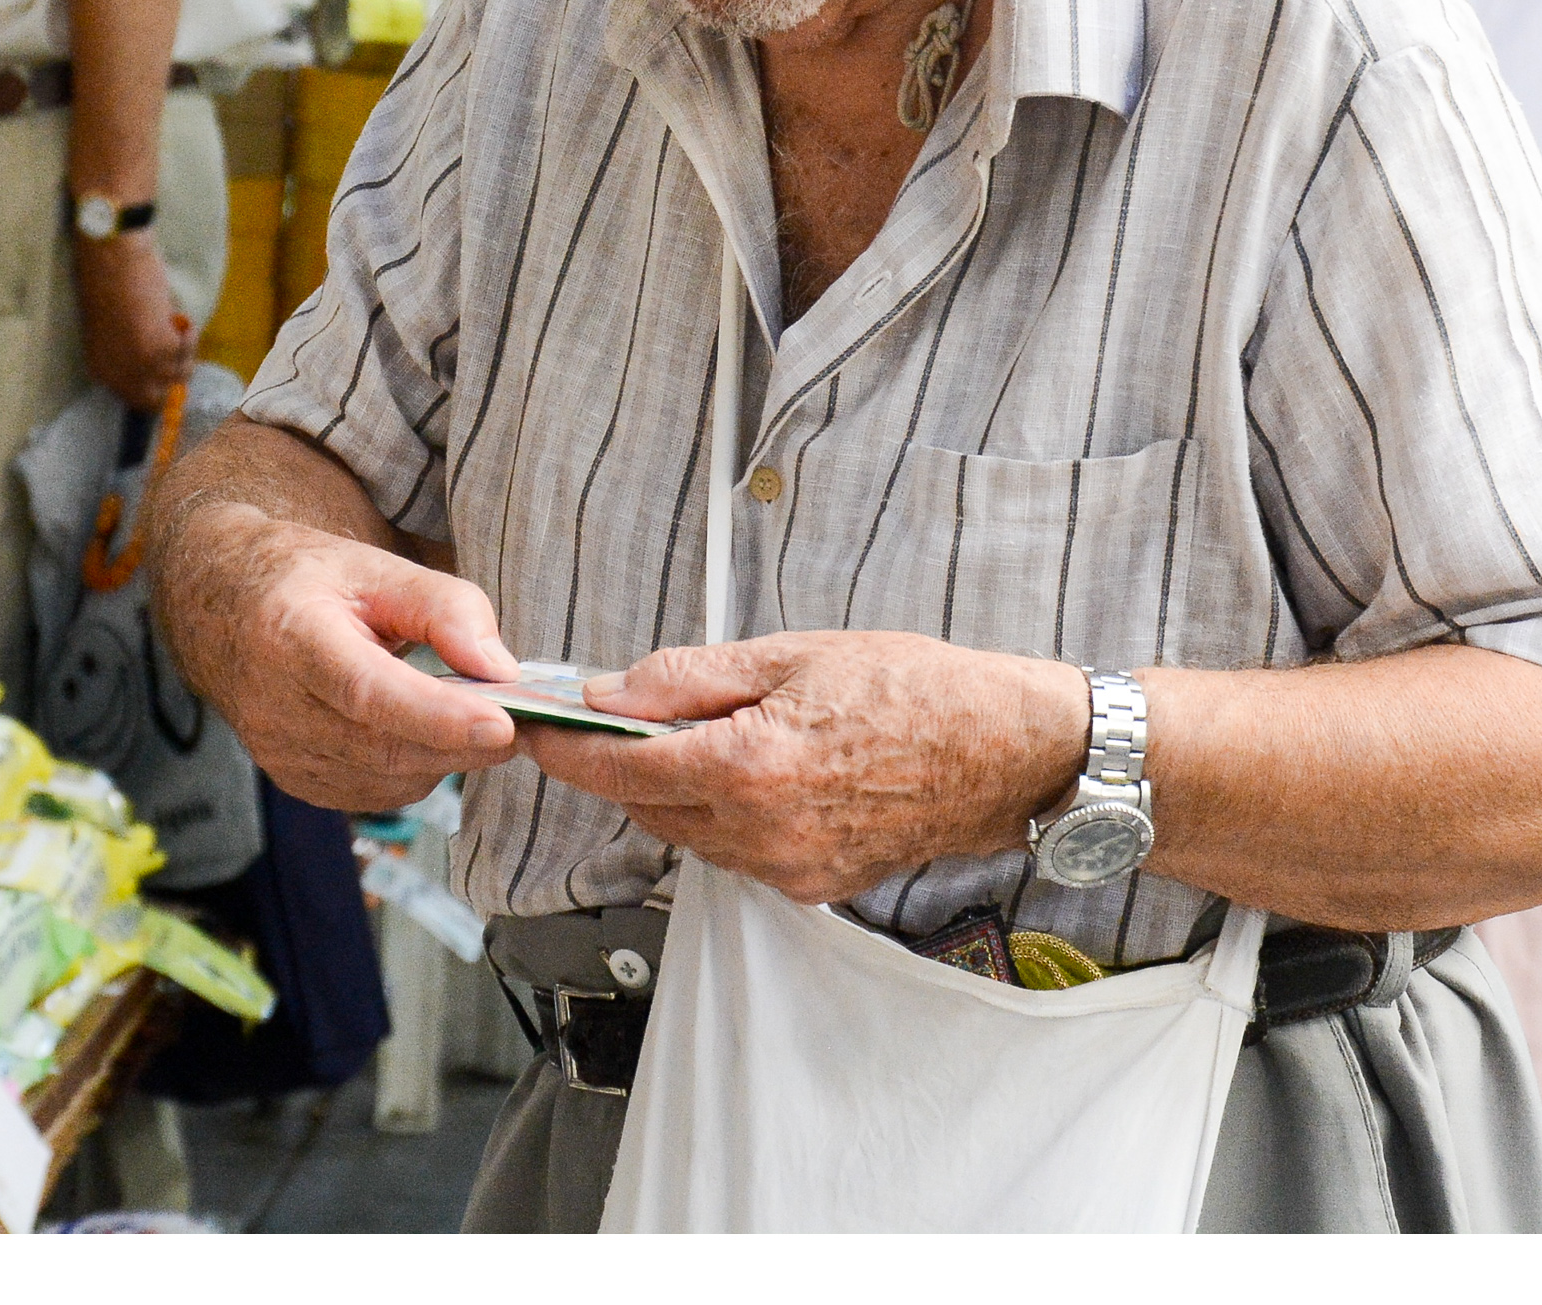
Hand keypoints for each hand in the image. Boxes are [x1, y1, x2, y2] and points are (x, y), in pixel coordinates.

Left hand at [73, 246, 192, 405]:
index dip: (154, 386)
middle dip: (170, 380)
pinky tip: (176, 315)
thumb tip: (156, 365)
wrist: (111, 261)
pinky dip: (188, 333)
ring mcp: (142, 366)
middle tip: (178, 352)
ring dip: (183, 351)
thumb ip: (127, 354)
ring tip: (174, 325)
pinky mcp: (163, 349)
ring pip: (179, 375)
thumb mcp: (110, 332)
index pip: (134, 398)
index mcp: (101, 371)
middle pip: (156, 401)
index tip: (167, 371)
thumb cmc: (106, 286)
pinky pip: (188, 350)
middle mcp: (120, 377)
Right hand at [153, 499, 521, 812]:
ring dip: (445, 755)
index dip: (437, 715)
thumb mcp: (375, 567)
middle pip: (388, 745)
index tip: (503, 723)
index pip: (368, 691)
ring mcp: (281, 753)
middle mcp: (277, 707)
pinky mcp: (295, 781)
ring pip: (390, 778)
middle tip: (527, 718)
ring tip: (476, 715)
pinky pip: (377, 791)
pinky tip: (426, 733)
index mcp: (291, 636)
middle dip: (465, 740)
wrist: (225, 608)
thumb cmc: (307, 580)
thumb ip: (444, 608)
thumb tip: (501, 669)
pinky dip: (416, 769)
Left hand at [527, 631, 1087, 905]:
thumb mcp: (792, 654)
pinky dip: (724, 814)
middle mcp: (759, 832)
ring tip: (705, 731)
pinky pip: (737, 853)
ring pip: (689, 833)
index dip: (565, 749)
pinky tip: (755, 771)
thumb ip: (690, 678)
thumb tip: (612, 691)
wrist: (1005, 751)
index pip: (618, 769)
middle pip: (646, 805)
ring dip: (676, 788)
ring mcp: (786, 868)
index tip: (536, 729)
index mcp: (747, 767)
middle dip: (622, 762)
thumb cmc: (914, 690)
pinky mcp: (812, 886)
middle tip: (617, 714)